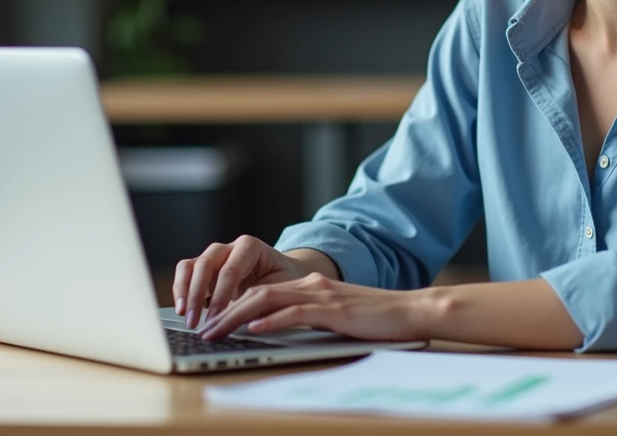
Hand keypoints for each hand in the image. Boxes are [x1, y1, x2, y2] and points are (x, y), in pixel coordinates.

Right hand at [173, 235, 306, 328]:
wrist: (282, 271)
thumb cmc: (282, 279)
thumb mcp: (278, 288)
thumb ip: (261, 301)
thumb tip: (243, 322)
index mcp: (250, 247)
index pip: (231, 270)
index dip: (221, 296)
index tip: (216, 319)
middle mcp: (228, 247)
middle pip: (206, 264)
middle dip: (198, 295)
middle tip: (195, 322)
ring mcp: (214, 255)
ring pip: (190, 265)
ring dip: (184, 291)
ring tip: (183, 315)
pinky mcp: (203, 267)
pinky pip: (185, 272)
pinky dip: (181, 289)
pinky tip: (182, 309)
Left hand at [196, 272, 430, 342]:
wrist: (412, 312)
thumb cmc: (377, 320)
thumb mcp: (337, 317)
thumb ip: (310, 318)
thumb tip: (278, 331)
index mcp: (311, 287)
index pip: (262, 292)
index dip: (233, 306)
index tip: (213, 323)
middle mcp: (311, 286)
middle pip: (257, 293)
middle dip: (225, 310)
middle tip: (204, 329)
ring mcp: (322, 296)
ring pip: (268, 300)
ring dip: (237, 316)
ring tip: (216, 331)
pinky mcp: (333, 310)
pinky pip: (295, 314)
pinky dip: (271, 321)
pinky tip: (253, 329)